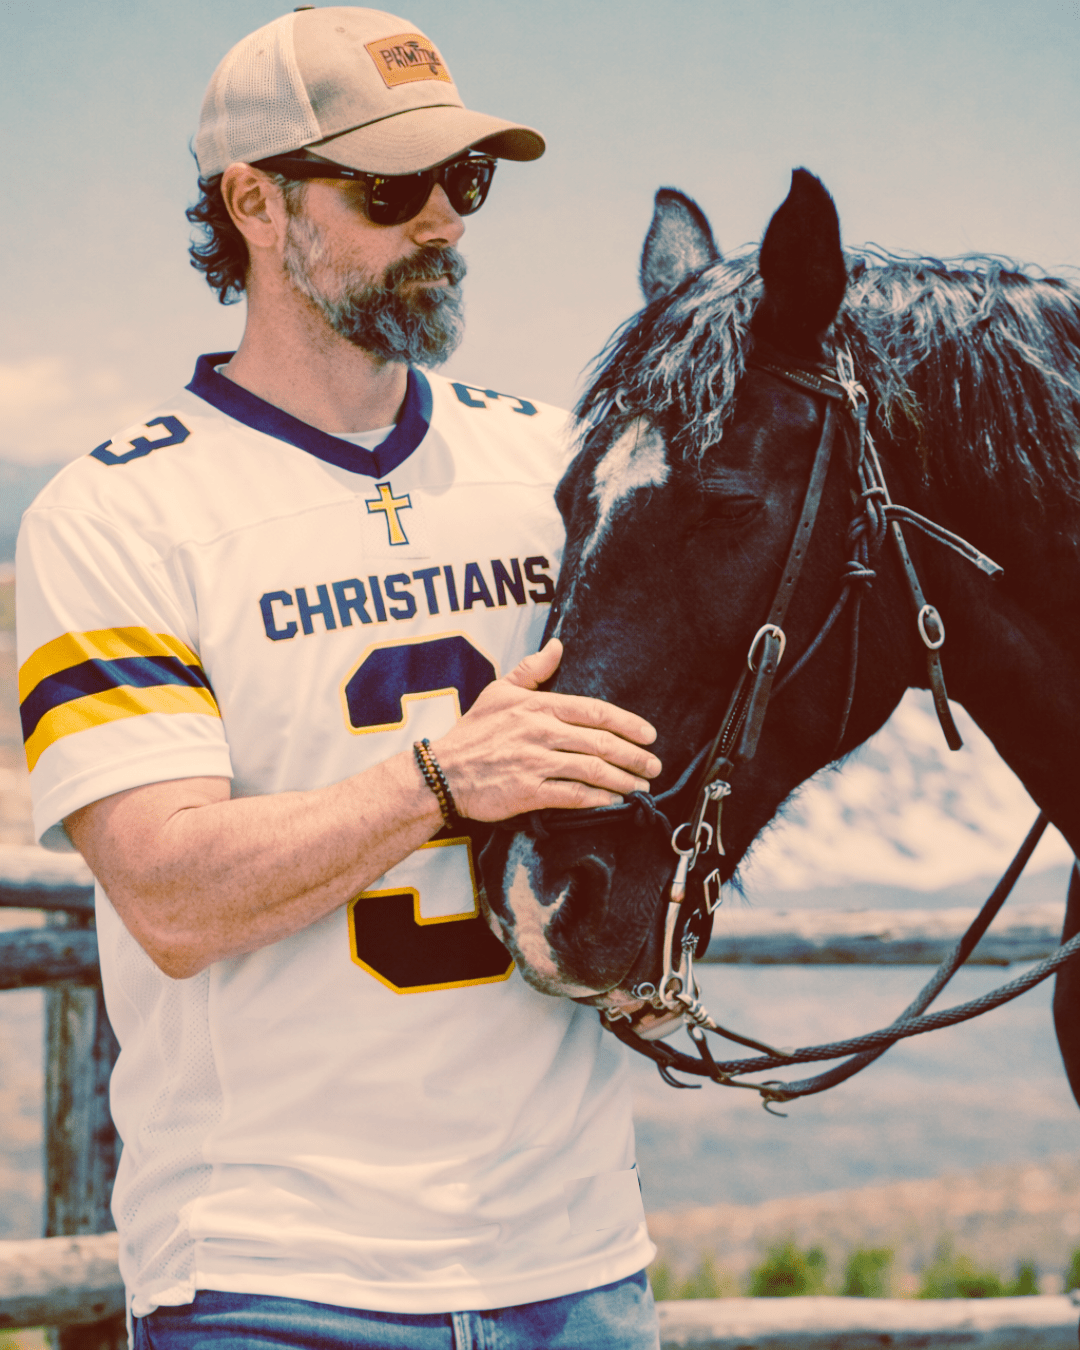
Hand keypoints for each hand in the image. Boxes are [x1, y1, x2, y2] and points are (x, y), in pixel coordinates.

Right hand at [432, 638, 660, 821]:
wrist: (443, 772)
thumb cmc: (472, 731)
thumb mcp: (499, 691)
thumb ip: (531, 669)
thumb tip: (557, 645)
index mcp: (539, 706)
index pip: (594, 711)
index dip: (627, 723)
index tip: (649, 734)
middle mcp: (541, 732)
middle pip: (600, 742)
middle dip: (634, 756)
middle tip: (654, 765)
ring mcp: (535, 762)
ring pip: (592, 769)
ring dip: (623, 779)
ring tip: (642, 787)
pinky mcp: (528, 791)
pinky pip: (572, 795)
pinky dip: (598, 799)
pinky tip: (614, 802)